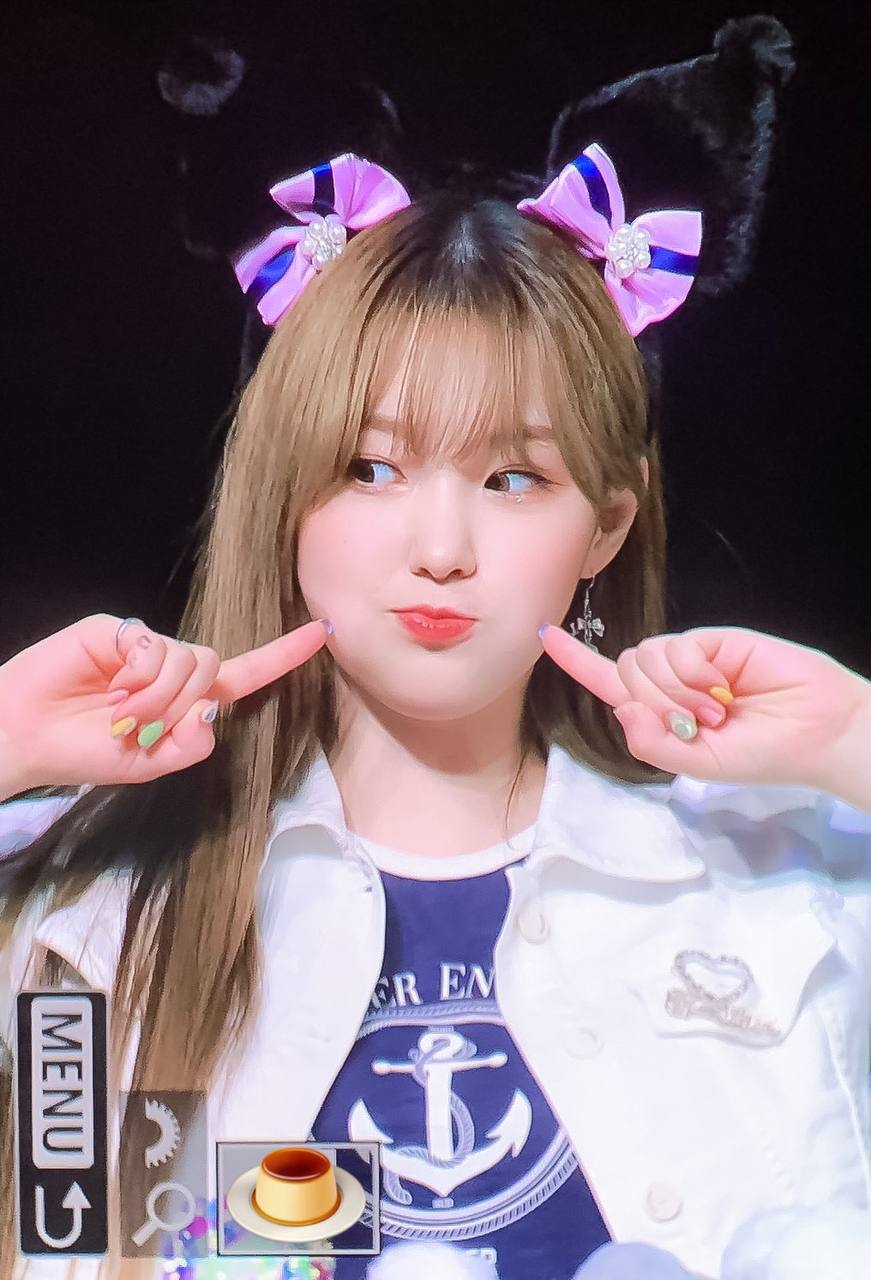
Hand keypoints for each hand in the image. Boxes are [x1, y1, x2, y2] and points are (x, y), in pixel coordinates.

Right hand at [0, 613, 331, 791]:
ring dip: (155, 696)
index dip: (285, 654)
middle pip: (214, 669)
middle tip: (134, 726)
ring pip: (189, 659)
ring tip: (116, 711)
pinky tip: (108, 685)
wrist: (26, 737)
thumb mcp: (148, 765)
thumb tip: (214, 706)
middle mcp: (174, 669)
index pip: (248, 675)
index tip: (323, 632)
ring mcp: (148, 647)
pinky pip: (155, 645)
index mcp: (188, 701)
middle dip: (178, 705)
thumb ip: (190, 746)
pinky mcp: (120, 631)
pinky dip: (138, 674)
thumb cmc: (84, 753)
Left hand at [538, 623, 869, 789]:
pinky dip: (692, 675)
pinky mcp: (711, 639)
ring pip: (642, 661)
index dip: (575, 660)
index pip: (607, 682)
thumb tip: (623, 709)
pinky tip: (722, 689)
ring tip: (717, 709)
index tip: (543, 635)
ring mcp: (689, 658)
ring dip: (676, 694)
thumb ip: (653, 745)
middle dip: (655, 705)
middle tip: (701, 724)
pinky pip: (674, 650)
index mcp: (660, 712)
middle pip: (622, 675)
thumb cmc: (762, 753)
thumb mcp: (699, 765)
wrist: (816, 731)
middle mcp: (668, 681)